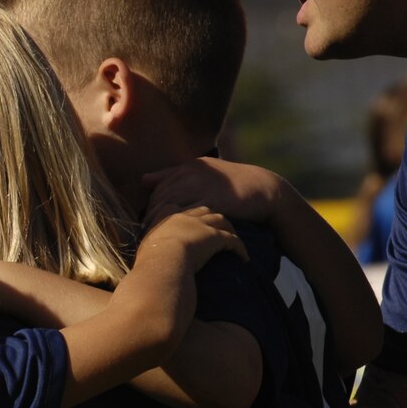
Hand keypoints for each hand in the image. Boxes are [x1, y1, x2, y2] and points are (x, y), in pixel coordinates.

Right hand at [139, 206, 246, 272]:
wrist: (162, 262)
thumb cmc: (149, 259)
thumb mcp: (145, 245)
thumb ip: (151, 242)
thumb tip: (148, 251)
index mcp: (167, 214)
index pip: (182, 207)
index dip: (191, 213)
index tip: (195, 220)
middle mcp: (186, 215)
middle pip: (205, 210)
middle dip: (213, 217)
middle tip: (218, 227)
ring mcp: (202, 224)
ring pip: (222, 221)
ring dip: (228, 229)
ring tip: (232, 239)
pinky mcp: (215, 237)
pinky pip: (233, 240)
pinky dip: (239, 248)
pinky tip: (243, 258)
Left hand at [143, 157, 286, 225]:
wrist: (263, 188)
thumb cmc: (230, 184)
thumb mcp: (201, 171)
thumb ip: (170, 174)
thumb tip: (143, 180)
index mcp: (187, 167)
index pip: (158, 189)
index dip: (150, 208)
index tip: (145, 225)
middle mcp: (191, 174)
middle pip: (162, 198)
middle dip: (151, 218)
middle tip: (144, 236)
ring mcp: (202, 186)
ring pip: (172, 205)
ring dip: (162, 223)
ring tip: (156, 239)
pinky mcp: (213, 199)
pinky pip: (191, 214)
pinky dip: (181, 226)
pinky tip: (177, 238)